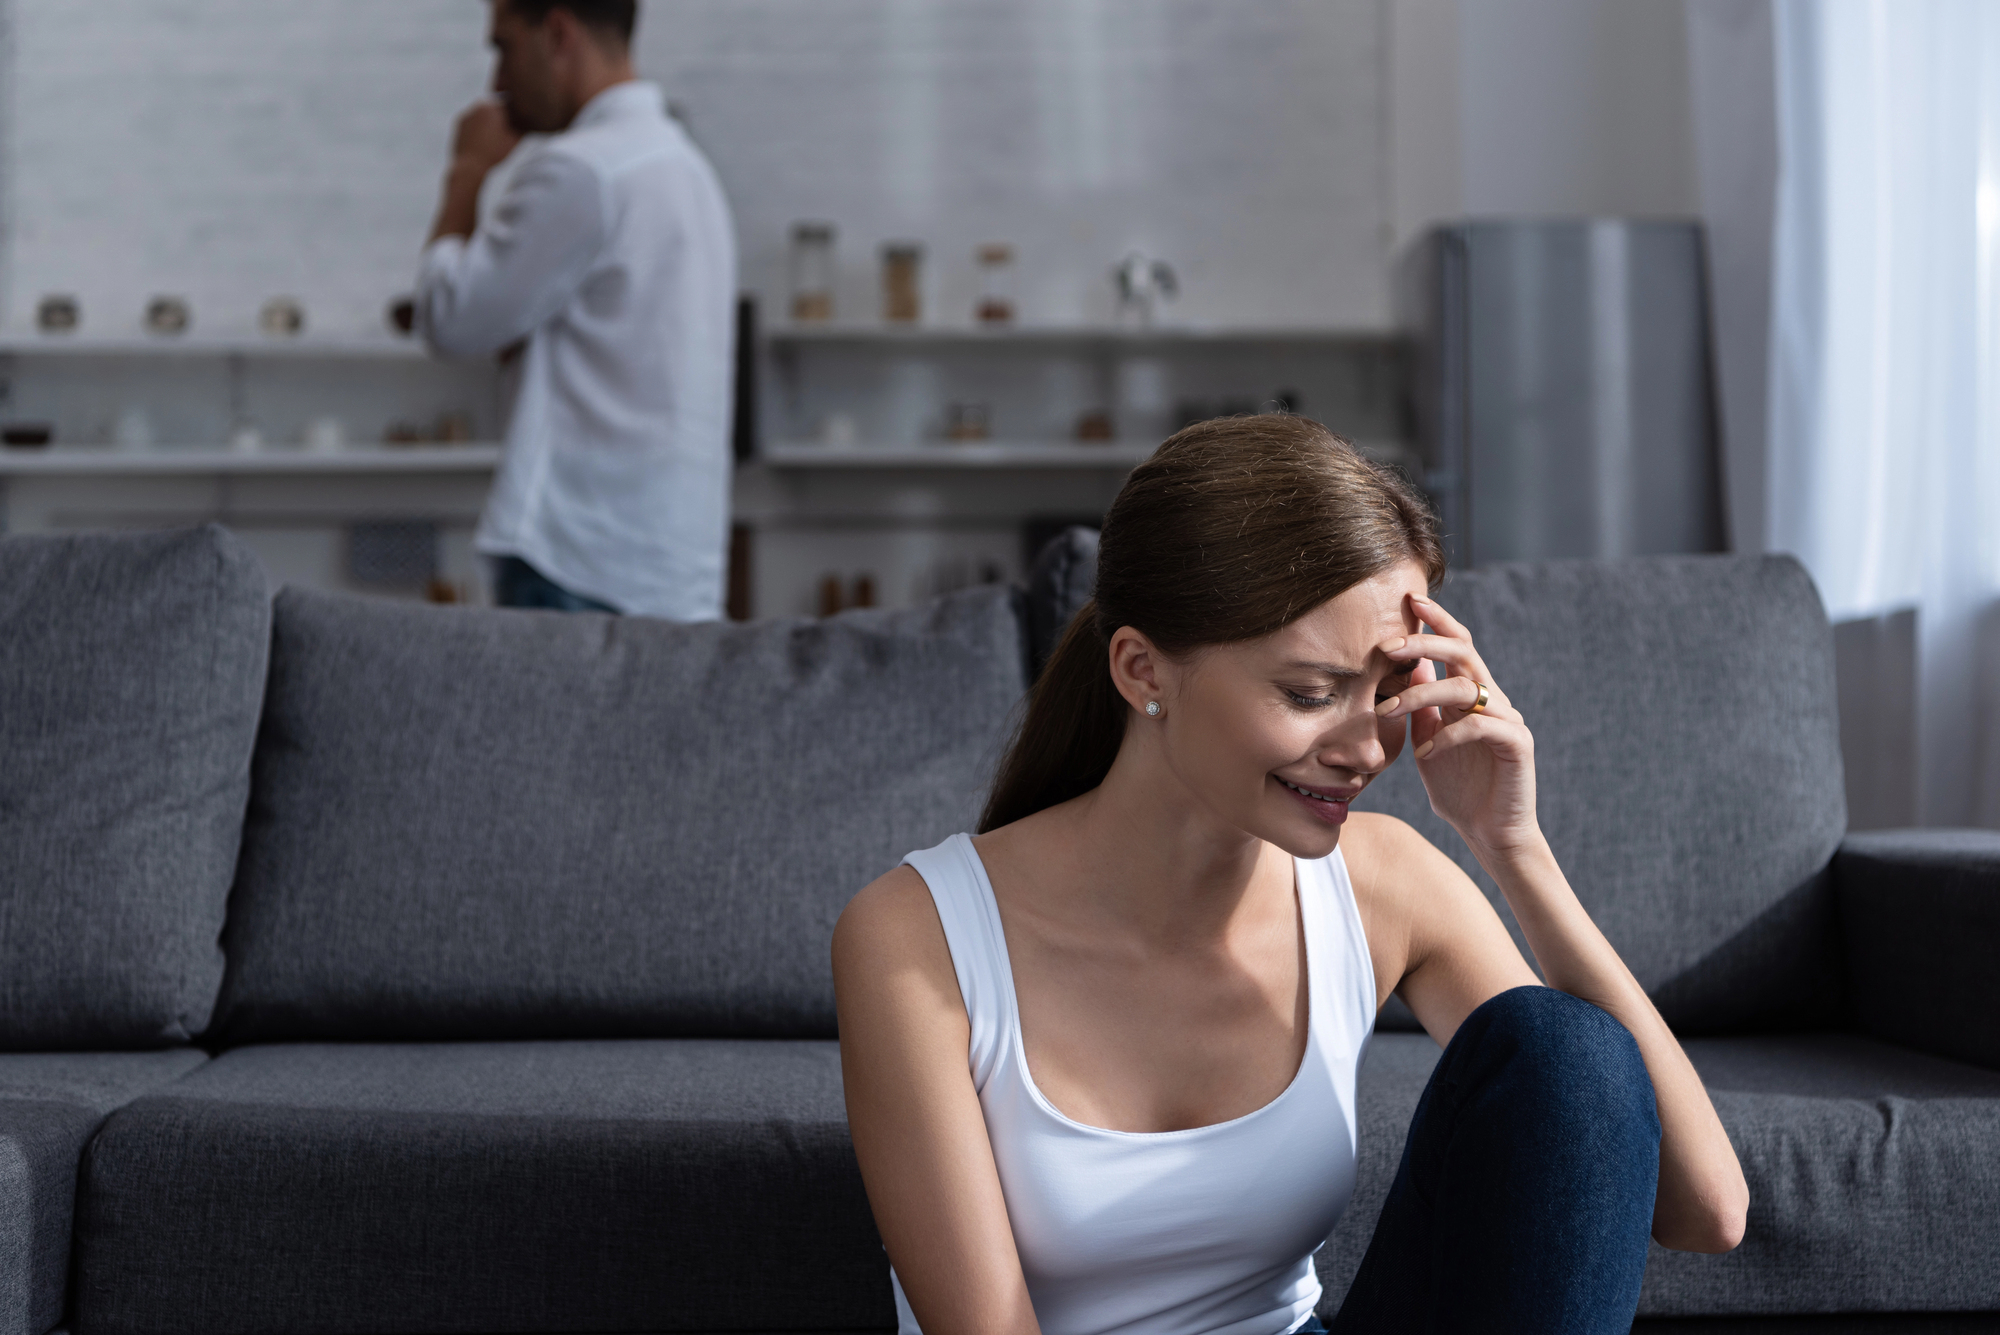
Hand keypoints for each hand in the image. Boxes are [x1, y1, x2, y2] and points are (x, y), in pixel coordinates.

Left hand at [449, 100, 520, 178]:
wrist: (470, 165)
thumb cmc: (494, 153)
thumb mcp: (514, 140)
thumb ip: (523, 126)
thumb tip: (529, 120)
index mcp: (493, 107)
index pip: (508, 103)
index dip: (514, 114)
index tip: (515, 124)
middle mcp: (478, 105)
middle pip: (494, 107)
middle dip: (500, 116)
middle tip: (504, 131)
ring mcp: (467, 113)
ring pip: (482, 113)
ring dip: (488, 120)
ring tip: (492, 137)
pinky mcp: (459, 122)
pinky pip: (472, 120)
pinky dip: (478, 126)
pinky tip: (482, 139)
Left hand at [1374, 594, 1541, 862]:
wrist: (1491, 835)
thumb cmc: (1459, 791)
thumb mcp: (1428, 743)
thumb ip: (1420, 709)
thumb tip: (1403, 671)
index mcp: (1472, 696)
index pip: (1458, 645)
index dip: (1436, 620)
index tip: (1408, 601)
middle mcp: (1493, 700)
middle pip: (1464, 651)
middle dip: (1425, 641)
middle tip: (1388, 646)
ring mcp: (1508, 720)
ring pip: (1466, 686)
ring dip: (1419, 695)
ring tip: (1387, 711)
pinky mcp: (1517, 745)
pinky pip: (1480, 726)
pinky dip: (1446, 735)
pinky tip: (1424, 752)